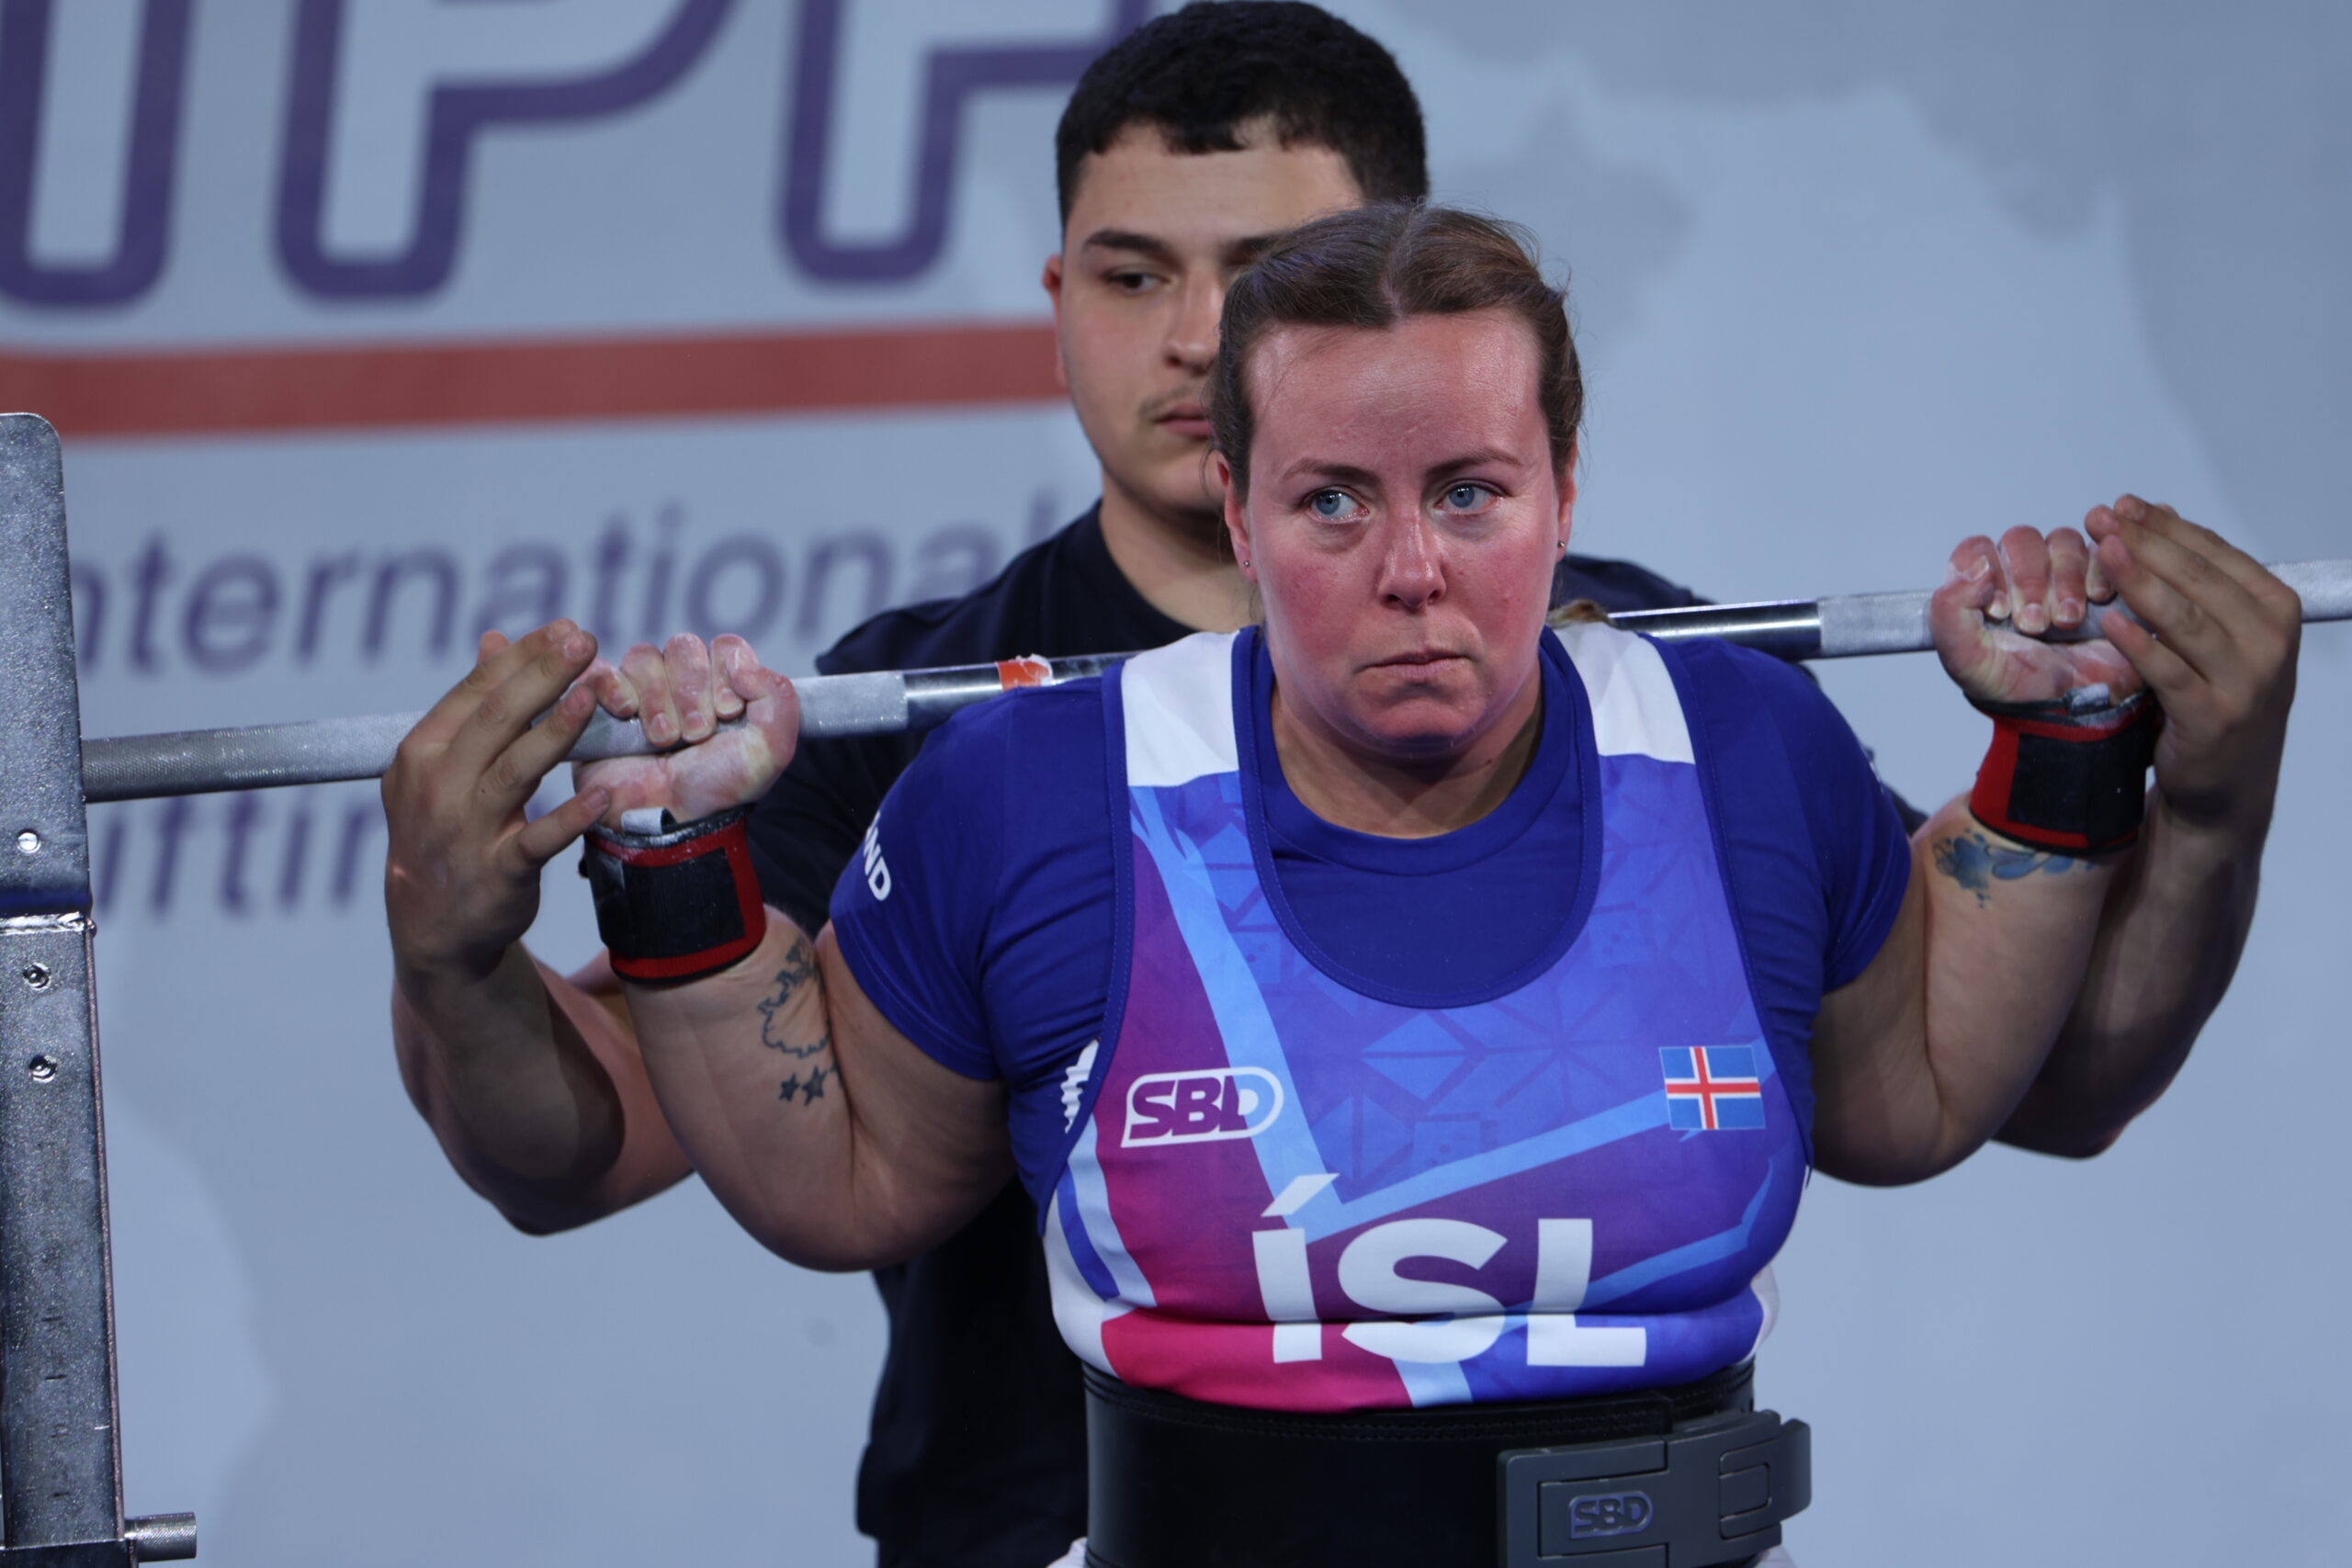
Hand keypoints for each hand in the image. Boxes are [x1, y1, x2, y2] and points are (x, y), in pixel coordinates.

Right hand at [384, 621, 614, 982]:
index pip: (477, 691)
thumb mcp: (439, 765)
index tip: (566, 628)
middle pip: (496, 719)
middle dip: (543, 675)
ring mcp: (467, 829)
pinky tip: (603, 797)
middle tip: (585, 642)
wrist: (432, 923)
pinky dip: (570, 820)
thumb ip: (472, 705)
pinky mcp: (499, 871)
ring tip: (592, 695)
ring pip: (515, 771)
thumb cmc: (443, 828)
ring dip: (556, 731)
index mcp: (423, 751)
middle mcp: (438, 785)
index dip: (524, 656)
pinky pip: (538, 841)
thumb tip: (496, 639)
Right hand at [576, 634, 799, 826]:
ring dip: (658, 700)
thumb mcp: (770, 751)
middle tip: (695, 735)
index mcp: (723, 685)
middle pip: (684, 647)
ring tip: (664, 740)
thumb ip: (778, 698)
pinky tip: (626, 714)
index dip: (726, 674)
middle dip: (691, 693)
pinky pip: (601, 669)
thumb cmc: (717, 788)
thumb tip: (743, 663)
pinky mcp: (602, 702)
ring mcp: (641, 690)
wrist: (668, 822)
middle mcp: (683, 681)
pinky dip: (615, 687)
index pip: (725, 647)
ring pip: (645, 657)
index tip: (728, 714)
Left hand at [1931, 522, 2139, 706]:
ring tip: (2065, 622)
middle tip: (2034, 624)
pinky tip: (2095, 600)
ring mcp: (2061, 572)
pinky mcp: (2101, 577)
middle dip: (2029, 580)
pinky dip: (2099, 572)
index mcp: (1980, 587)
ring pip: (2063, 542)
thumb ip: (1949, 612)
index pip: (1977, 550)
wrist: (2069, 710)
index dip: (1987, 572)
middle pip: (2021, 540)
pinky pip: (2104, 552)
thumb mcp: (1965, 659)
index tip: (1998, 612)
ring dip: (2064, 580)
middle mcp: (2019, 573)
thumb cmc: (2014, 685)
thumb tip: (1977, 566)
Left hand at [2084, 496, 2300, 836]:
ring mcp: (2246, 681)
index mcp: (2276, 609)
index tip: (2122, 505)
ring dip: (2139, 580)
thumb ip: (2196, 579)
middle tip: (2099, 519)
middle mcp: (2270, 642)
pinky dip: (2138, 644)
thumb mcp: (2221, 633)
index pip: (2216, 554)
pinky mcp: (2212, 717)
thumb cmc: (2217, 694)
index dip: (2166, 526)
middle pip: (2198, 580)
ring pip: (2185, 619)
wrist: (2227, 781)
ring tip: (2101, 550)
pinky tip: (2109, 620)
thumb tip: (2155, 512)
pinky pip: (2168, 672)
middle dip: (2145, 544)